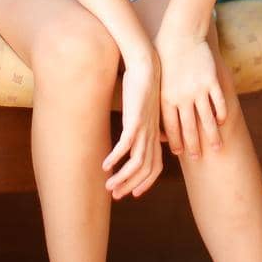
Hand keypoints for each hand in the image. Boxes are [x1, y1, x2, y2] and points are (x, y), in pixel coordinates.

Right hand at [103, 50, 161, 199]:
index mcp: (156, 134)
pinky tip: (105, 164)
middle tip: (115, 196)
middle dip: (130, 185)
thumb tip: (150, 135)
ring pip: (137, 162)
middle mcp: (153, 135)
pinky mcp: (135, 119)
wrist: (147, 65)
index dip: (145, 183)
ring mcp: (145, 128)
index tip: (133, 193)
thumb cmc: (144, 87)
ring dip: (122, 177)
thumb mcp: (147, 110)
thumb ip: (147, 125)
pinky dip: (116, 157)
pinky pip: (126, 145)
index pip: (155, 167)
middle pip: (146, 170)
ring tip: (108, 185)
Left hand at [155, 35, 227, 160]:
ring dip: (212, 136)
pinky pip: (218, 102)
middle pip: (190, 128)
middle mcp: (182, 97)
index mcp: (166, 98)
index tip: (180, 153)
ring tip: (218, 147)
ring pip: (207, 119)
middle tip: (199, 157)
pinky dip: (221, 114)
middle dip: (195, 145)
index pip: (171, 127)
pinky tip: (223, 121)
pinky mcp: (211, 80)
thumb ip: (160, 100)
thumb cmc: (165, 56)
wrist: (180, 34)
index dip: (176, 142)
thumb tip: (158, 117)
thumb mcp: (158, 80)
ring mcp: (198, 89)